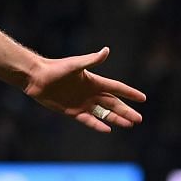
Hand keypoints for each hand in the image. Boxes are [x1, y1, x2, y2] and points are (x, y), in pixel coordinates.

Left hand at [23, 48, 146, 133]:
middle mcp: (90, 93)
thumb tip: (106, 50)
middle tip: (139, 119)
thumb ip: (91, 60)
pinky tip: (108, 130)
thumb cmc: (55, 68)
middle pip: (113, 104)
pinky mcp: (72, 111)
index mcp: (94, 81)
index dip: (129, 93)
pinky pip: (88, 120)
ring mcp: (82, 103)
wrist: (36, 77)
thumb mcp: (75, 65)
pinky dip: (98, 125)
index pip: (117, 88)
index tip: (143, 98)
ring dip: (116, 119)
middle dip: (126, 111)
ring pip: (103, 113)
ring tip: (129, 125)